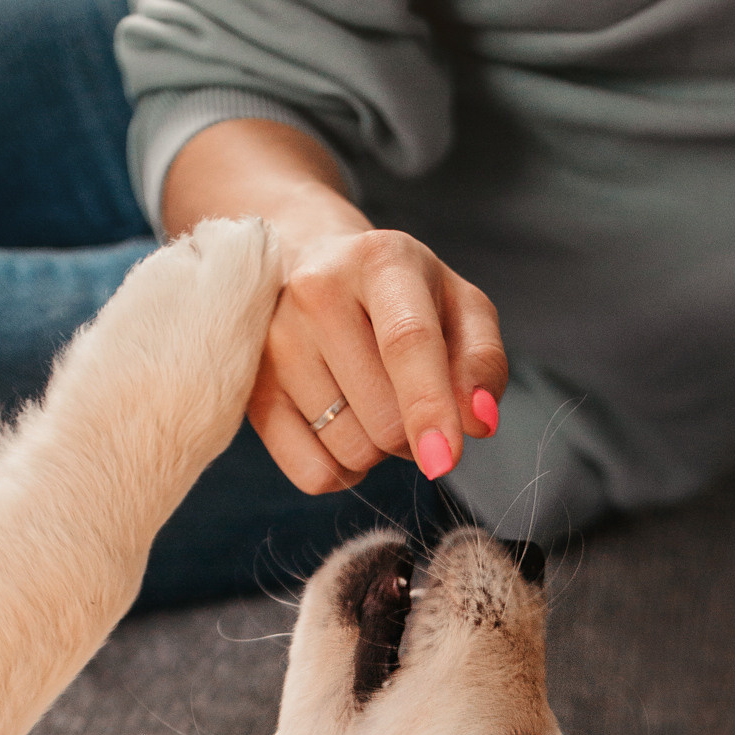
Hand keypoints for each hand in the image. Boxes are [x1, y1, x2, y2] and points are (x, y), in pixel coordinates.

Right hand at [161, 118, 507, 495]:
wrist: (309, 266)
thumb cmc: (400, 297)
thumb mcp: (459, 307)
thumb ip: (483, 361)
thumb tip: (478, 422)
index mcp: (381, 261)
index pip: (407, 342)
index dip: (429, 406)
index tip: (444, 459)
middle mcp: (316, 293)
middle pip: (384, 416)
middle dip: (414, 432)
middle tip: (409, 399)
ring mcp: (275, 342)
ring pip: (350, 449)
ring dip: (379, 450)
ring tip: (371, 402)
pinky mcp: (251, 389)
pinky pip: (312, 473)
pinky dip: (343, 472)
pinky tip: (343, 431)